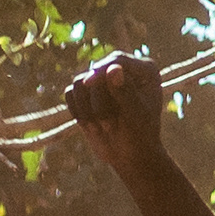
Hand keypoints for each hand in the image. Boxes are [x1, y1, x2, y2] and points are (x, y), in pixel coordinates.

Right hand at [66, 53, 172, 173]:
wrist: (130, 155)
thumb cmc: (139, 135)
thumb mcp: (135, 114)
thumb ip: (124, 91)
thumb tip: (113, 69)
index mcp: (144, 71)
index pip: (117, 60)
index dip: (101, 70)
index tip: (89, 83)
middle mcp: (123, 71)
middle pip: (95, 71)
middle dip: (97, 100)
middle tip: (109, 126)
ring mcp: (104, 82)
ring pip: (79, 83)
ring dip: (86, 109)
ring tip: (101, 127)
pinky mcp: (88, 94)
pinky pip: (70, 94)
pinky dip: (77, 111)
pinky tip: (90, 125)